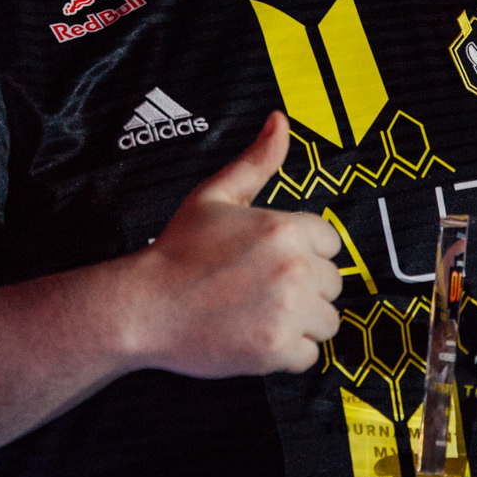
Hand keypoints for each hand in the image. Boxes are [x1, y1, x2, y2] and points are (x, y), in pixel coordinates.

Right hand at [126, 112, 342, 377]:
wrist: (143, 306)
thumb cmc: (177, 250)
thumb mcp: (215, 195)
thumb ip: (256, 161)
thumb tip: (280, 120)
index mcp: (285, 228)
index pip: (330, 243)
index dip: (304, 252)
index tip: (272, 262)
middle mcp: (294, 269)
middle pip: (332, 283)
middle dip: (304, 288)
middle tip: (260, 289)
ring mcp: (287, 312)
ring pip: (327, 321)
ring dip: (301, 322)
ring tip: (260, 313)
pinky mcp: (276, 350)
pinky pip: (309, 356)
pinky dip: (287, 353)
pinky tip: (255, 336)